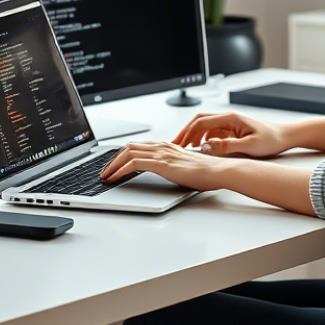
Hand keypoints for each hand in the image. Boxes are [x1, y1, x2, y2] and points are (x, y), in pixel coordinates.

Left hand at [100, 141, 224, 190]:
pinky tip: (115, 178)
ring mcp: (162, 154)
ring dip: (112, 164)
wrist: (219, 171)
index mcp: (167, 146)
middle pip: (129, 147)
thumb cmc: (207, 172)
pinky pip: (134, 163)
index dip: (121, 155)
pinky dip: (120, 170)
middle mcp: (162, 147)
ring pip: (128, 152)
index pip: (138, 146)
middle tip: (105, 171)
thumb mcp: (184, 167)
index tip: (113, 165)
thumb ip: (173, 166)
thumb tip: (166, 172)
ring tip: (105, 176)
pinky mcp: (162, 164)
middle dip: (113, 159)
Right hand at [173, 112, 290, 157]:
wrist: (285, 136)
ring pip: (204, 126)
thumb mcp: (249, 146)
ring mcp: (229, 124)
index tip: (178, 144)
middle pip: (199, 121)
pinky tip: (201, 148)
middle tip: (175, 145)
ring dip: (193, 135)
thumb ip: (227, 146)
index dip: (187, 133)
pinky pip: (212, 132)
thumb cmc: (271, 139)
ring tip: (184, 148)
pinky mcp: (232, 130)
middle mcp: (228, 118)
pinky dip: (202, 139)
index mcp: (230, 118)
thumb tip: (206, 147)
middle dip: (185, 132)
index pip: (201, 122)